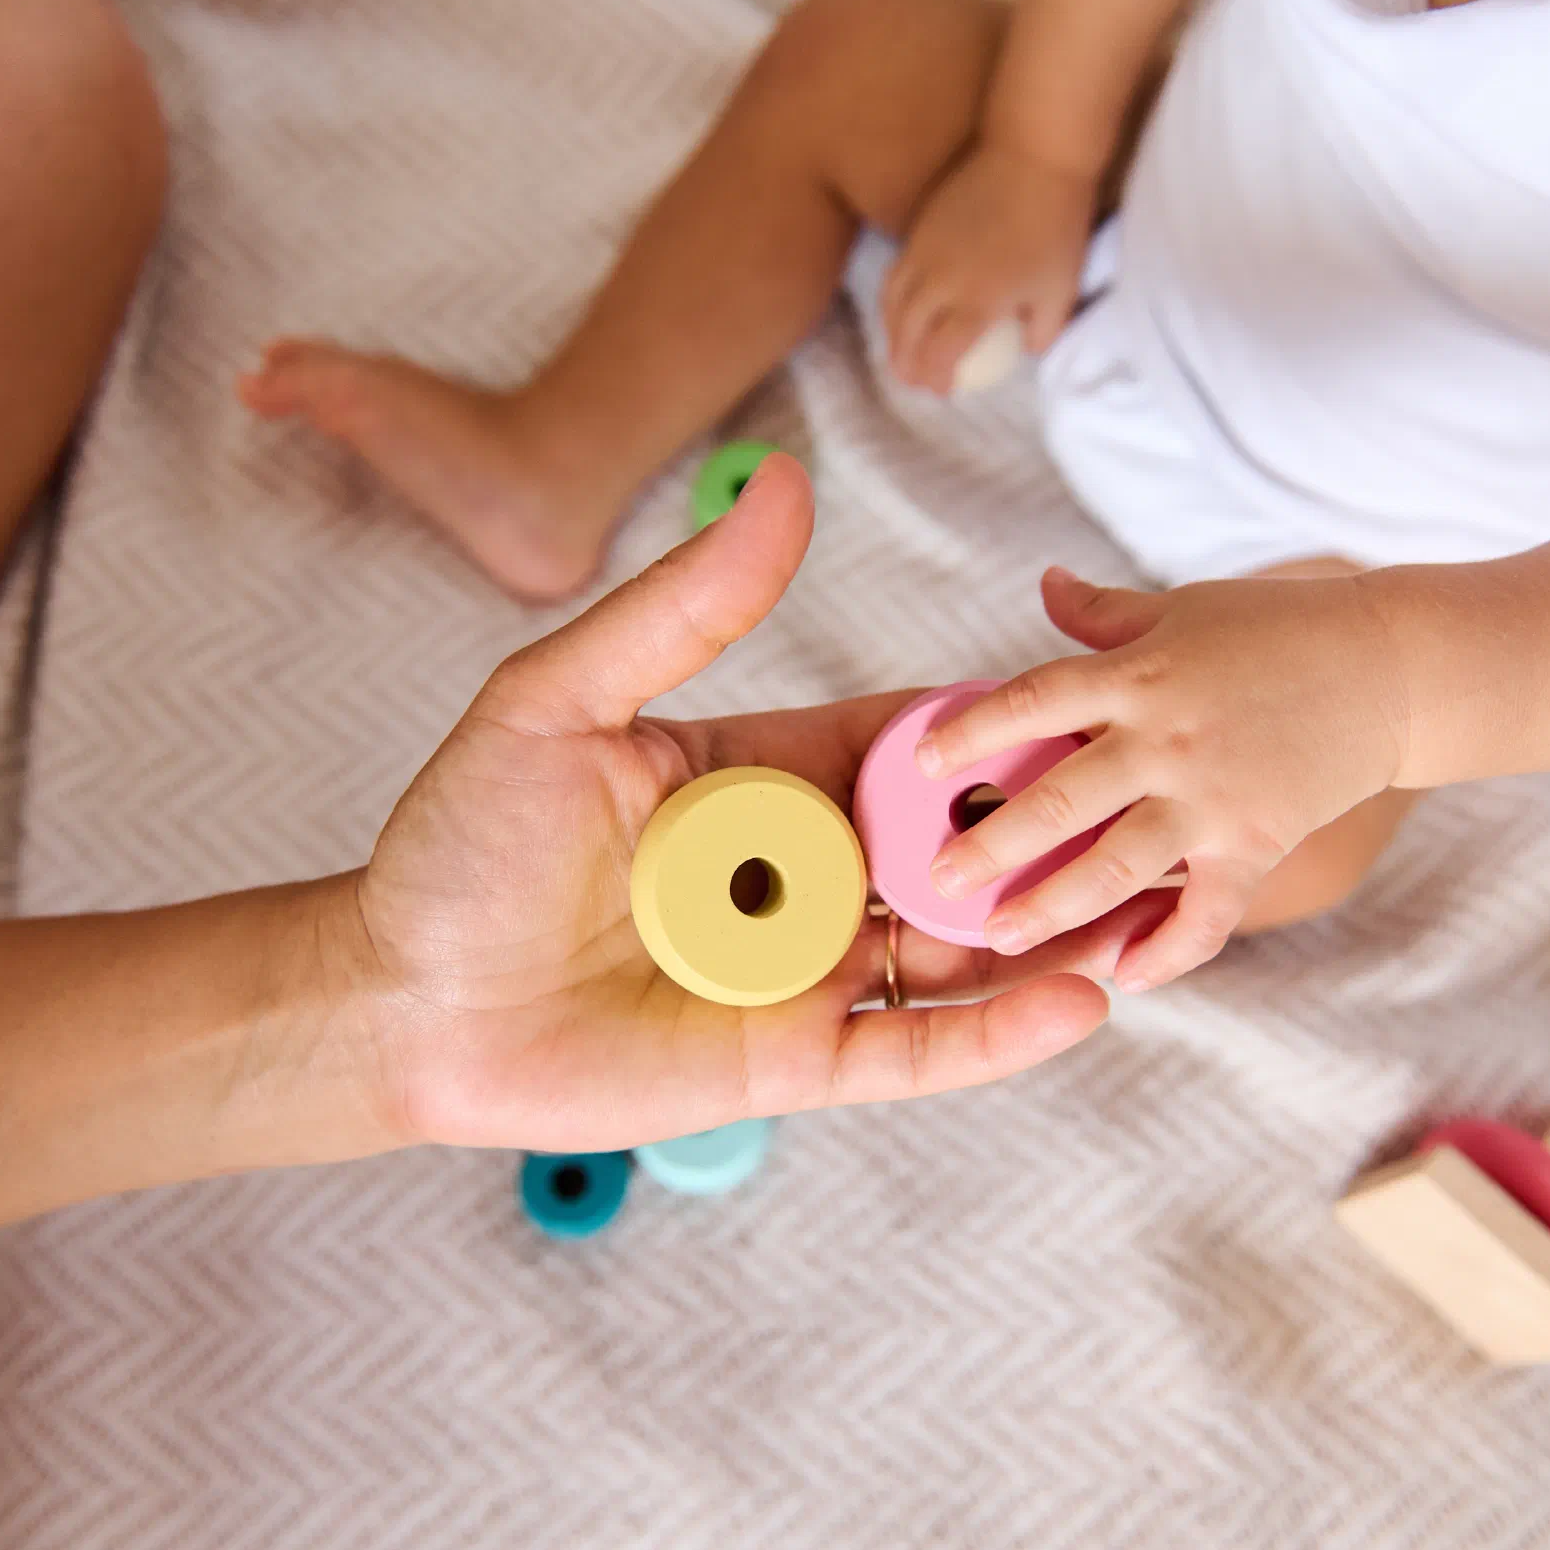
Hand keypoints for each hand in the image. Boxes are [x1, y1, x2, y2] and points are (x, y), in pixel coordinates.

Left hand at [345, 457, 1142, 1149]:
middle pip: (959, 846)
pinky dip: (1001, 1034)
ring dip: (1054, 929)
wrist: (399, 1003)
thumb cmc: (462, 845)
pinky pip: (919, 1051)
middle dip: (1048, 831)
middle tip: (1151, 806)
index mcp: (769, 775)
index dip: (990, 728)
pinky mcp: (797, 1063)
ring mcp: (812, 973)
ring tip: (1149, 905)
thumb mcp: (559, 702)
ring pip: (965, 950)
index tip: (1083, 700)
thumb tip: (787, 485)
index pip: (909, 743)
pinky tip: (1078, 1001)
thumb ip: (680, 608)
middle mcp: (808, 874)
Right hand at [880, 142, 1095, 394]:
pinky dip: (892, 301)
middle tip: (913, 381)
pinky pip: (894, 275)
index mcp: (976, 301)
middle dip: (905, 364)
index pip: (940, 354)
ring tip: (899, 351)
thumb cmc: (1055, 224)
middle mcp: (940, 282)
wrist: (1032, 155)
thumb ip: (1044, 329)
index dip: (937, 378)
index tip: (944, 390)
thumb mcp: (1062, 288)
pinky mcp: (919, 228)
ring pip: (892, 304)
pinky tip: (902, 308)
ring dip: (892, 334)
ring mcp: (923, 252)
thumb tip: (1026, 349)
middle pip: (907, 333)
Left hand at [915, 566, 1410, 991]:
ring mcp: (1212, 797)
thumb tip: (1043, 584)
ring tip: (1002, 939)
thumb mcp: (1183, 609)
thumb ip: (1104, 615)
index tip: (918, 761)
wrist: (1392, 666)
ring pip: (1117, 866)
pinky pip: (1207, 913)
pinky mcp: (1257, 843)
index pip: (1034, 700)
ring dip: (1056, 907)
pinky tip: (1126, 977)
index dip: (972, 731)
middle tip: (933, 881)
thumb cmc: (1279, 628)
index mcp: (1137, 673)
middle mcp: (1166, 738)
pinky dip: (1169, 950)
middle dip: (991, 844)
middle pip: (1060, 799)